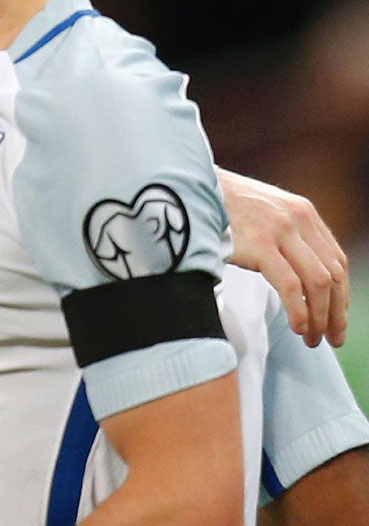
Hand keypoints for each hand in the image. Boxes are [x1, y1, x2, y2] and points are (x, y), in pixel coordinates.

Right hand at [219, 168, 348, 346]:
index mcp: (302, 212)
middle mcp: (298, 219)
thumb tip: (294, 275)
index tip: (335, 321)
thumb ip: (282, 235)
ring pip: (318, 283)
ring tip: (312, 339)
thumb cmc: (215, 205)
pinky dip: (300, 311)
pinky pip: (291, 286)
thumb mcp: (259, 213)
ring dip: (320, 317)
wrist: (185, 186)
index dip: (341, 295)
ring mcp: (280, 230)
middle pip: (333, 274)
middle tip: (331, 339)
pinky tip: (298, 327)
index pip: (337, 261)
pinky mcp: (260, 244)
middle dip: (336, 313)